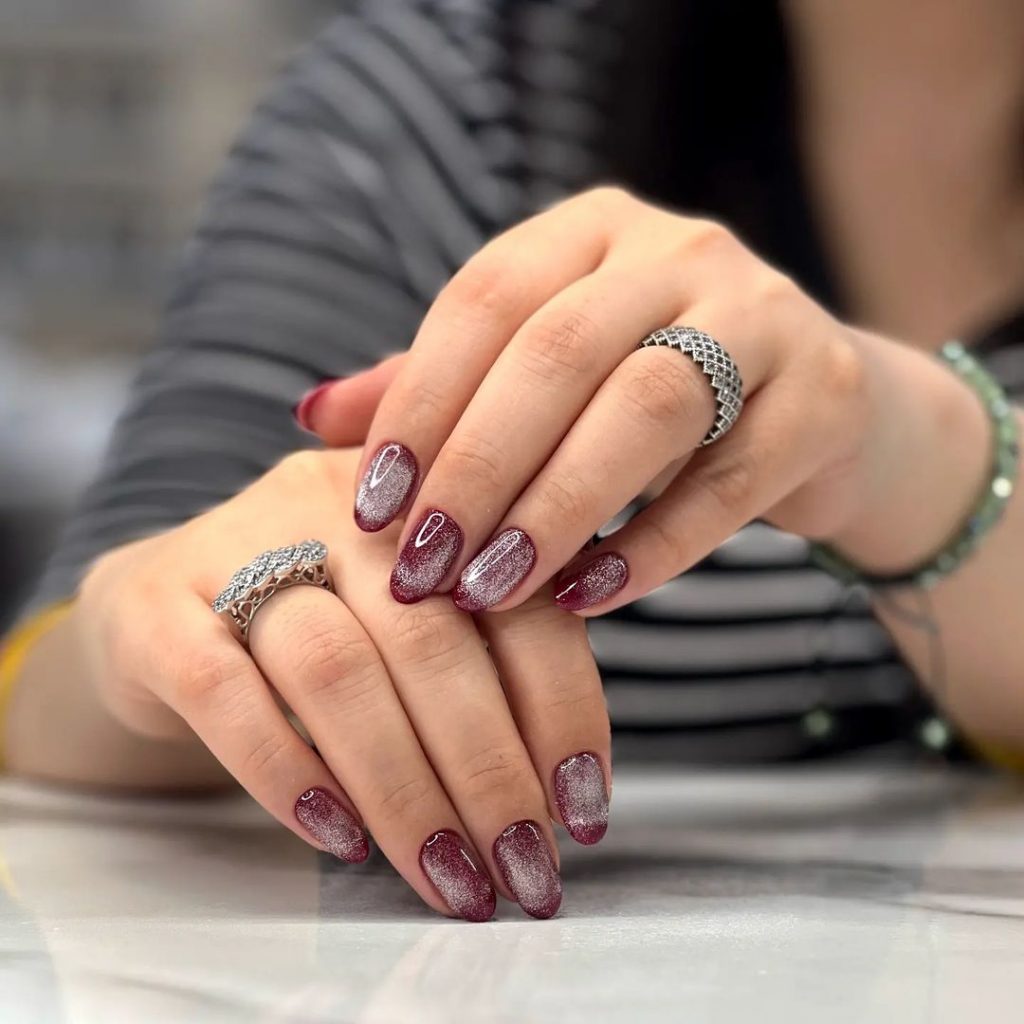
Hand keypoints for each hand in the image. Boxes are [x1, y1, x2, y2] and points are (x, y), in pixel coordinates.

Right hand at [72, 448, 610, 919]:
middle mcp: (335, 506)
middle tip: (522, 867)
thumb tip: (562, 788)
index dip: (561, 705)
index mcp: (423, 497)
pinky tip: (340, 837)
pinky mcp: (157, 610)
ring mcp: (235, 548)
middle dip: (489, 770)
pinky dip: (288, 772)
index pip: (516, 595)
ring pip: (336, 669)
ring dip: (405, 790)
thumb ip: (486, 660)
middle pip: (430, 638)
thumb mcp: (409, 612)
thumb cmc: (315, 624)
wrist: (158, 607)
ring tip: (447, 876)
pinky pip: (224, 692)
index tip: (582, 806)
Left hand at [299, 186, 875, 612]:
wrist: (819, 407)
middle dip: (478, 468)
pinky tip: (586, 600)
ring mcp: (764, 314)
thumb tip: (312, 418)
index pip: (485, 300)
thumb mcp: (543, 374)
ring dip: (554, 509)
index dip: (420, 404)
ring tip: (489, 592)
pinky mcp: (825, 394)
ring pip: (645, 407)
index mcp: (593, 231)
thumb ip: (438, 387)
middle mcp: (680, 251)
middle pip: (558, 352)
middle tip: (422, 568)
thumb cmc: (652, 391)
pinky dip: (651, 547)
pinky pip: (729, 482)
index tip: (371, 508)